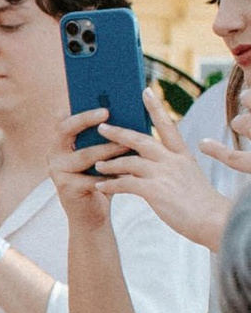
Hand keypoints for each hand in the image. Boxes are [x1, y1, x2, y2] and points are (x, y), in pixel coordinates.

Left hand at [56, 98, 222, 247]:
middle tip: (101, 127)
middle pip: (141, 140)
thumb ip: (173, 167)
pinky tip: (100, 187)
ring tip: (97, 165)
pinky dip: (110, 185)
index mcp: (182, 155)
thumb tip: (152, 164)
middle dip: (119, 133)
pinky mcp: (155, 191)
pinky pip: (125, 184)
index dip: (155, 108)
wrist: (215, 221)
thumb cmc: (201, 204)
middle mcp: (173, 160)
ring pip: (129, 161)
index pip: (167, 125)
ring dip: (110, 163)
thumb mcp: (189, 177)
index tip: (145, 91)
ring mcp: (164, 174)